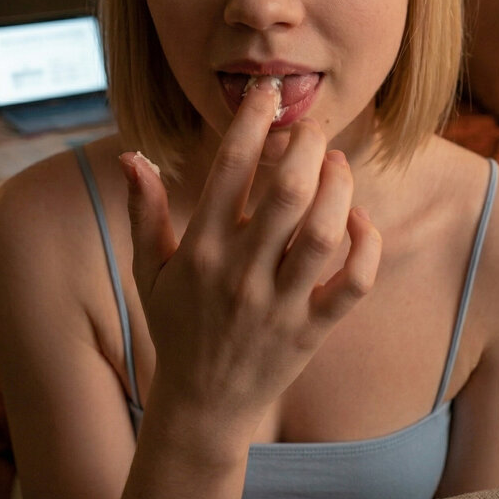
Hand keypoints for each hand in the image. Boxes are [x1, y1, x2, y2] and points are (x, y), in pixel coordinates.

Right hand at [119, 79, 381, 449]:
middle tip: (311, 127)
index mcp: (201, 249)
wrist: (203, 405)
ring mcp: (281, 304)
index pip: (230, 168)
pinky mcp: (313, 330)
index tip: (265, 92)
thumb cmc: (177, 326)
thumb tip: (133, 154)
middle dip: (307, 145)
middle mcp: (241, 273)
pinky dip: (366, 245)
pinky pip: (354, 283)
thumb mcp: (149, 269)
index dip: (251, 120)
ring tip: (336, 163)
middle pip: (289, 191)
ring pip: (325, 231)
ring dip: (339, 186)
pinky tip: (357, 219)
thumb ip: (144, 209)